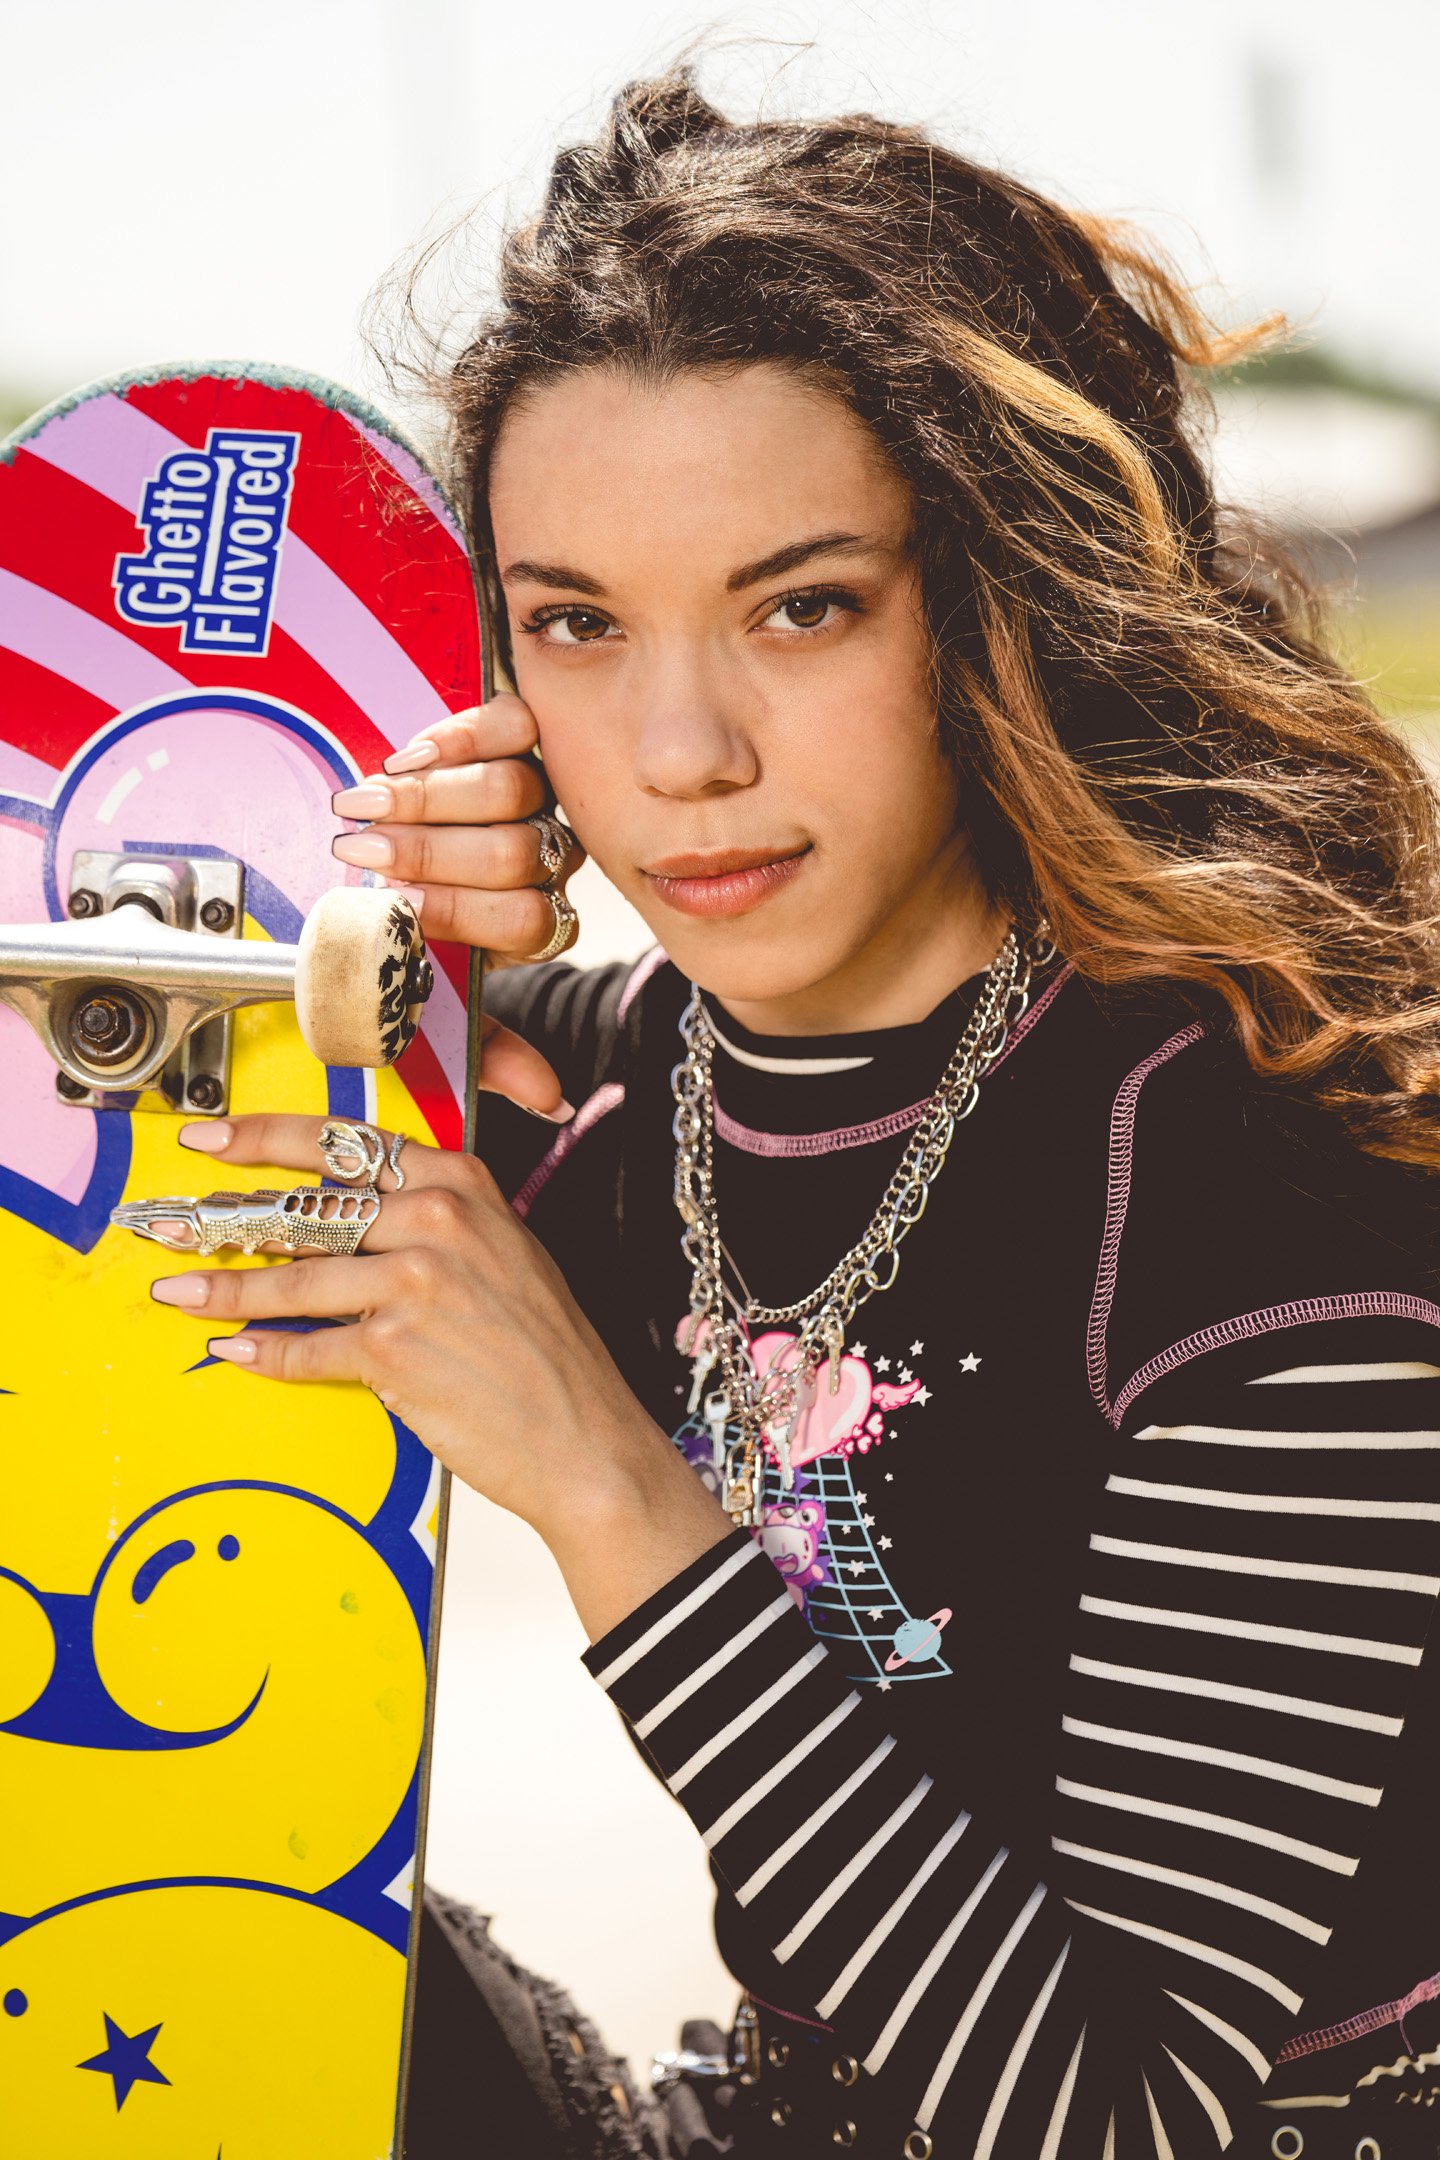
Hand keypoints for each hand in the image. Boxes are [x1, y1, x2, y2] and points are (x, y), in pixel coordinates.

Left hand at [148, 1114, 689, 1549]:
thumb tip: (345, 1217)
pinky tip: (233, 1350)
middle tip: (167, 1219)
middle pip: (305, 1202)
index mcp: (463, 1183)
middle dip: (223, 1213)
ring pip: (294, 1275)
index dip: (264, 1136)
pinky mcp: (395, 1347)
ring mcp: (416, 1281)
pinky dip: (263, 1353)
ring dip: (224, 1289)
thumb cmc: (543, 1352)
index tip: (212, 1138)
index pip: (344, 1143)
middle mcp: (439, 1219)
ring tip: (178, 1292)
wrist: (585, 1436)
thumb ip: (432, 1221)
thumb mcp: (503, 1254)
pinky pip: (306, 1345)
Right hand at [331, 695, 585, 1119]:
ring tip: (368, 801)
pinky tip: (408, 754)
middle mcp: (543, 861)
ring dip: (431, 799)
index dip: (458, 915)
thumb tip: (553, 1102)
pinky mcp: (516, 735)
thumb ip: (489, 1052)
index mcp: (528, 927)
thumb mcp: (430, 1001)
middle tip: (363, 851)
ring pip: (517, 790)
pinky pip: (512, 725)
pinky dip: (458, 736)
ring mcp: (534, 795)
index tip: (393, 909)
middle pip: (516, 854)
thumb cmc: (388, 935)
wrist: (359, 853)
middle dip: (430, 856)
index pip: (523, 922)